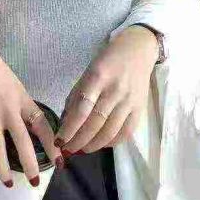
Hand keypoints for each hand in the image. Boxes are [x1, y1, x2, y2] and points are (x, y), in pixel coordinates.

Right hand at [0, 25, 62, 186]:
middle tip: (34, 181)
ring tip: (8, 183)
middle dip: (30, 164)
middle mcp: (9, 109)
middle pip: (22, 142)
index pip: (42, 125)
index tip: (60, 160)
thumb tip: (31, 128)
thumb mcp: (16, 86)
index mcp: (23, 100)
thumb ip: (23, 106)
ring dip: (4, 168)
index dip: (52, 144)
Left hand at [54, 25, 158, 154]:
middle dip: (79, 140)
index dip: (69, 128)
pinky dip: (112, 142)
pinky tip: (101, 144)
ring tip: (82, 149)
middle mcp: (115, 90)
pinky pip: (126, 132)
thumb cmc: (107, 62)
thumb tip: (66, 123)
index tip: (59, 140)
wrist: (137, 50)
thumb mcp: (87, 73)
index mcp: (98, 77)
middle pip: (95, 123)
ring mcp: (129, 100)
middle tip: (68, 149)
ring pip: (110, 131)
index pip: (82, 109)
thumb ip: (76, 96)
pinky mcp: (140, 109)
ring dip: (94, 145)